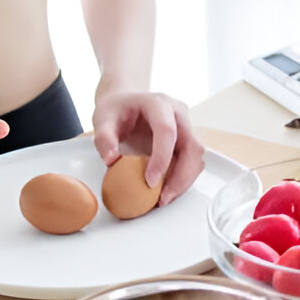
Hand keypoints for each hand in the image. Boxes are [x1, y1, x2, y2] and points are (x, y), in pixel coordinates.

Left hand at [92, 90, 204, 205]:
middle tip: (162, 198)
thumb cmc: (117, 108)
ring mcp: (185, 127)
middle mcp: (178, 114)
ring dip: (184, 181)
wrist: (125, 101)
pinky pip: (192, 163)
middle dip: (181, 176)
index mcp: (158, 103)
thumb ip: (104, 138)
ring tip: (163, 199)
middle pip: (192, 146)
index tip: (150, 181)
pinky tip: (166, 191)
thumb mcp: (102, 119)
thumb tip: (111, 160)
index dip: (162, 158)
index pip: (167, 130)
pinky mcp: (186, 141)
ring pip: (197, 157)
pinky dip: (182, 180)